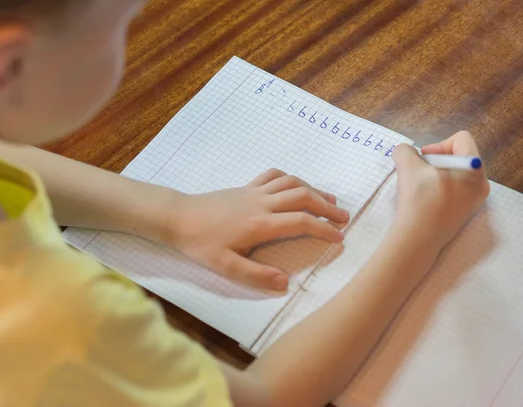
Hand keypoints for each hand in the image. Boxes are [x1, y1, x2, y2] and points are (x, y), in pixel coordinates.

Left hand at [170, 169, 349, 291]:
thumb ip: (256, 275)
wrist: (178, 216)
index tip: (339, 238)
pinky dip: (291, 178)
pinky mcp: (246, 187)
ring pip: (291, 183)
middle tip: (344, 217)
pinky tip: (297, 186)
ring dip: (313, 190)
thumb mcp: (225, 266)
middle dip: (327, 207)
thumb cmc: (200, 243)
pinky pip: (274, 176)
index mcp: (260, 224)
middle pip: (303, 197)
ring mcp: (254, 191)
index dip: (323, 229)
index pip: (301, 223)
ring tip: (330, 200)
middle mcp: (262, 203)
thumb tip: (285, 283)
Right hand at [392, 131, 489, 251]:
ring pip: (455, 174)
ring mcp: (475, 200)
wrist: (417, 238)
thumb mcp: (407, 168)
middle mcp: (481, 183)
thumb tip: (406, 152)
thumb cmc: (418, 201)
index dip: (438, 145)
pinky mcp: (465, 212)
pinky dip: (439, 189)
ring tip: (420, 186)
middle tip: (418, 172)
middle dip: (435, 161)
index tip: (421, 159)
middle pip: (459, 157)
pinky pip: (455, 189)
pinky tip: (425, 199)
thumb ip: (405, 151)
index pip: (460, 140)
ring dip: (435, 174)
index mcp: (474, 169)